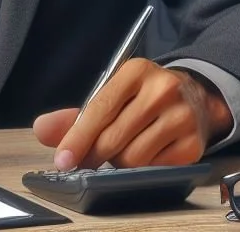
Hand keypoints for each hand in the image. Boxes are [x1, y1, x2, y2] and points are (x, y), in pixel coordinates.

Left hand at [33, 58, 233, 169]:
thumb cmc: (144, 97)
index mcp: (137, 70)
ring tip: (124, 149)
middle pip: (114, 137)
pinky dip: (144, 168)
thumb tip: (43, 129)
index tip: (63, 159)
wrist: (196, 97)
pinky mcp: (193, 144)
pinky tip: (146, 153)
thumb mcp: (114, 95)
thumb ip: (77, 115)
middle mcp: (163, 88)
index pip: (101, 107)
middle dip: (95, 154)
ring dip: (120, 163)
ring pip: (133, 158)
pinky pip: (154, 169)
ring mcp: (182, 116)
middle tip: (89, 159)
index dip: (78, 137)